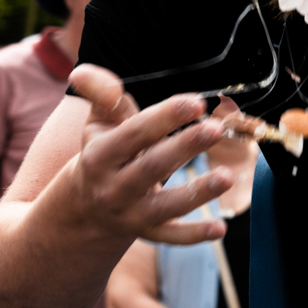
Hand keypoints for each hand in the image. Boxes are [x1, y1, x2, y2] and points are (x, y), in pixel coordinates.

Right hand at [57, 66, 234, 246]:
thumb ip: (101, 95)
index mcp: (100, 156)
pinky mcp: (148, 232)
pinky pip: (171, 236)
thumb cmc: (104, 151)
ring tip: (226, 177)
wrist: (86, 206)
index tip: (196, 103)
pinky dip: (194, 235)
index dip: (165, 117)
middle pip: (152, 167)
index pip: (134, 133)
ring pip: (166, 205)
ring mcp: (131, 214)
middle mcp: (113, 188)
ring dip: (197, 192)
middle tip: (216, 129)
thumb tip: (81, 71)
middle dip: (185, 147)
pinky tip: (220, 228)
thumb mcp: (98, 122)